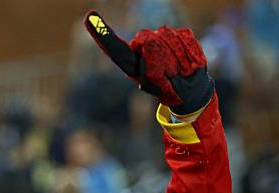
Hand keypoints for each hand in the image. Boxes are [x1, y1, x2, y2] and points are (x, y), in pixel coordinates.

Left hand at [84, 10, 213, 114]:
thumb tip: (147, 44)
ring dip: (177, 57)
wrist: (189, 87)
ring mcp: (159, 37)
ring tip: (178, 69)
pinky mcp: (177, 32)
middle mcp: (141, 46)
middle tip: (170, 74)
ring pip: (167, 37)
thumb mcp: (159, 87)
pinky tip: (186, 61)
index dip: (101, 33)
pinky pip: (183, 36)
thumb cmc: (169, 89)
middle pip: (148, 40)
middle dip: (163, 59)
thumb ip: (153, 69)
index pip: (114, 47)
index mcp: (131, 62)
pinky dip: (188, 51)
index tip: (89, 16)